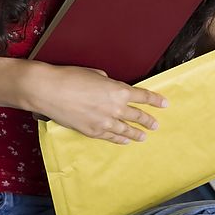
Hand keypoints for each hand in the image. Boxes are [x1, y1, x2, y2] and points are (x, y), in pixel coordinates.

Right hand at [30, 64, 167, 144]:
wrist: (50, 90)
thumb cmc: (71, 76)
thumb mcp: (96, 73)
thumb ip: (108, 82)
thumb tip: (109, 88)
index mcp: (119, 90)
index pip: (143, 96)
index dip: (156, 101)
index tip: (165, 104)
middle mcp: (116, 108)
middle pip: (138, 116)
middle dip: (149, 120)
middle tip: (156, 124)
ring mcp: (104, 122)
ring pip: (126, 130)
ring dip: (137, 133)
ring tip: (144, 136)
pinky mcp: (92, 131)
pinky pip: (111, 137)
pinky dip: (119, 139)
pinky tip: (124, 140)